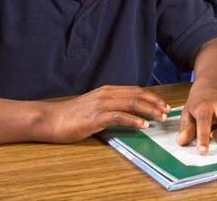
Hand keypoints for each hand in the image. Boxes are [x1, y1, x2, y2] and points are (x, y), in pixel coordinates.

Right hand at [43, 85, 169, 142]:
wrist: (50, 119)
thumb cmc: (71, 115)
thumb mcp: (94, 105)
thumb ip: (110, 105)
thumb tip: (129, 112)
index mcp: (107, 90)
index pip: (135, 90)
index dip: (152, 97)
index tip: (163, 105)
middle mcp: (106, 94)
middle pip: (137, 95)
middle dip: (155, 103)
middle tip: (166, 111)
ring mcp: (101, 105)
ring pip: (132, 104)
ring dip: (149, 111)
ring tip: (159, 118)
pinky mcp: (96, 117)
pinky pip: (120, 117)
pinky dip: (134, 121)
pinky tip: (143, 126)